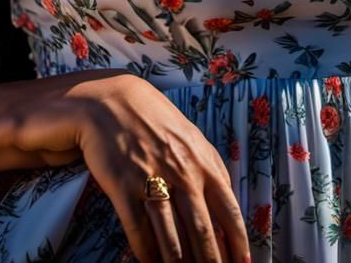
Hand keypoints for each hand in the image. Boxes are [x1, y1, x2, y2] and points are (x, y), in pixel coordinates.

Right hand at [68, 72, 250, 262]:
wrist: (111, 102)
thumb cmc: (155, 120)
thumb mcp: (191, 137)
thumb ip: (211, 165)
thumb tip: (229, 198)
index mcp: (203, 162)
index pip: (229, 211)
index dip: (238, 244)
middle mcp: (181, 173)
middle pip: (202, 231)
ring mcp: (151, 180)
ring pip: (171, 238)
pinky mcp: (123, 187)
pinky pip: (138, 231)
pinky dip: (147, 255)